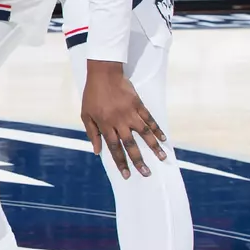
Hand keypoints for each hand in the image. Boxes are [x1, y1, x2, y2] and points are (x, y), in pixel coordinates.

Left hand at [80, 60, 167, 178]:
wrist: (103, 74)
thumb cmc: (92, 95)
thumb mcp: (85, 115)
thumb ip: (92, 133)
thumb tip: (97, 152)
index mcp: (105, 125)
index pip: (114, 148)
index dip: (121, 162)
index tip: (127, 175)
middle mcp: (119, 121)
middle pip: (130, 144)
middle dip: (138, 160)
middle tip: (146, 173)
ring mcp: (130, 113)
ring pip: (144, 133)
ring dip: (153, 146)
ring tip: (162, 158)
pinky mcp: (138, 105)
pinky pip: (149, 119)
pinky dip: (157, 129)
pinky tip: (163, 138)